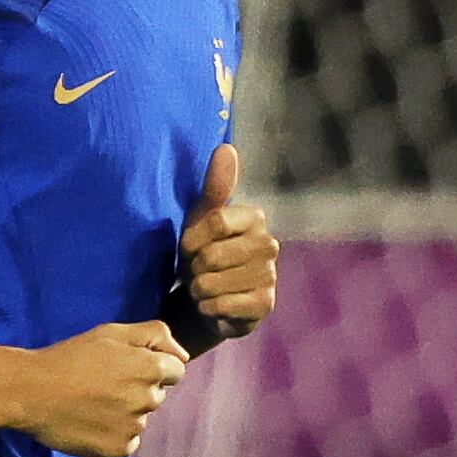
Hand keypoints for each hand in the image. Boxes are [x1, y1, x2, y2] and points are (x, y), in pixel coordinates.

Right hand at [0, 321, 186, 456]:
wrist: (32, 392)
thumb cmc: (71, 357)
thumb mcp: (112, 332)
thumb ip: (155, 335)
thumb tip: (182, 355)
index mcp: (151, 369)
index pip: (176, 371)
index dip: (154, 366)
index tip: (129, 367)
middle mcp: (148, 401)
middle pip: (158, 395)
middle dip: (140, 388)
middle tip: (106, 383)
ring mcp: (134, 428)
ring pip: (142, 419)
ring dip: (126, 412)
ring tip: (94, 403)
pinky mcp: (118, 450)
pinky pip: (128, 441)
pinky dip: (115, 433)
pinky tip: (92, 421)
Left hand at [181, 143, 277, 329]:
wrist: (207, 301)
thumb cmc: (203, 253)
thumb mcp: (201, 218)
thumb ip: (215, 186)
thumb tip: (226, 147)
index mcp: (256, 218)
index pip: (216, 221)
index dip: (191, 239)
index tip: (186, 247)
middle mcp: (269, 245)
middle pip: (212, 256)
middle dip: (194, 268)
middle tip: (196, 271)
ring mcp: (270, 276)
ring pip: (214, 283)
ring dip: (198, 290)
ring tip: (202, 288)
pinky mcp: (265, 305)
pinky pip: (223, 305)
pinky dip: (208, 308)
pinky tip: (211, 306)